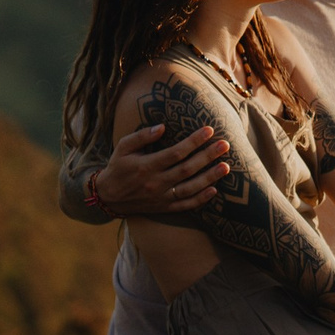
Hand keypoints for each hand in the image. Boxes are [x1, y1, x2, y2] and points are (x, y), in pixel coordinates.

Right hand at [95, 120, 230, 214]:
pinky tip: (215, 190)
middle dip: (207, 156)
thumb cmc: (118, 167)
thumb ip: (142, 136)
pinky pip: (185, 205)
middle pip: (187, 169)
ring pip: (190, 188)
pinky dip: (200, 199)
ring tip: (226, 166)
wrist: (108, 197)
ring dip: (210, 178)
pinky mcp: (164, 208)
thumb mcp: (123, 147)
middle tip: (225, 145)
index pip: (175, 153)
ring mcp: (161, 198)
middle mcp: (155, 183)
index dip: (193, 141)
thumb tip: (163, 127)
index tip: (208, 130)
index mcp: (146, 166)